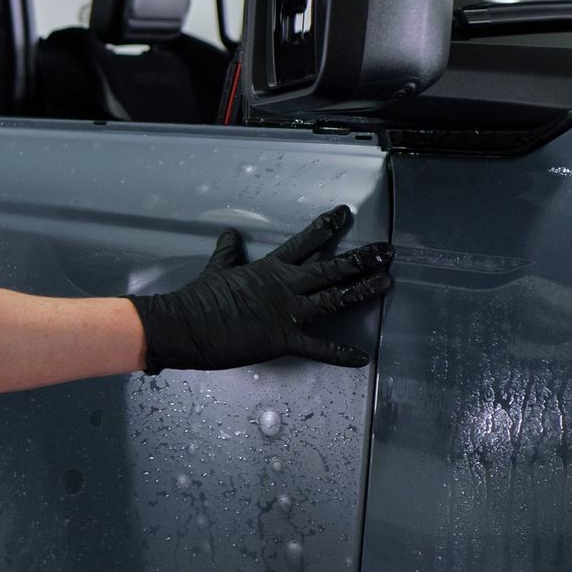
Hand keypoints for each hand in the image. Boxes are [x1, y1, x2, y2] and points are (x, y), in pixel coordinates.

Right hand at [130, 205, 391, 372]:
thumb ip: (228, 253)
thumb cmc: (198, 298)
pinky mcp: (282, 339)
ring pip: (333, 299)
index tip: (344, 214)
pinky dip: (339, 354)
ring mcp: (286, 312)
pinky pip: (317, 348)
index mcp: (270, 269)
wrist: (186, 325)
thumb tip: (229, 235)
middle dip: (361, 258)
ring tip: (386, 281)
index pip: (305, 242)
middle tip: (386, 250)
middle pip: (331, 268)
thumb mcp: (216, 270)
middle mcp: (284, 286)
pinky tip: (361, 357)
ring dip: (362, 290)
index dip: (327, 227)